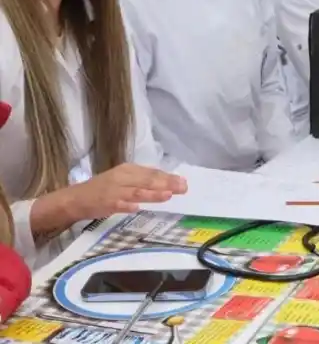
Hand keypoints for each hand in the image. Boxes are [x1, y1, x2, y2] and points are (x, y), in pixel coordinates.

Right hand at [68, 164, 186, 220]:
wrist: (74, 198)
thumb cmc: (103, 190)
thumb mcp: (124, 180)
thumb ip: (142, 181)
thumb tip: (167, 183)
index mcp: (127, 170)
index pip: (151, 173)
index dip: (168, 177)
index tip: (184, 181)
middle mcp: (122, 178)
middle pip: (147, 180)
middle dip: (166, 184)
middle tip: (183, 188)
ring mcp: (113, 191)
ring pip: (136, 191)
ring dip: (152, 193)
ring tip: (167, 195)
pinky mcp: (104, 203)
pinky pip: (117, 204)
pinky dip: (127, 205)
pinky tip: (136, 208)